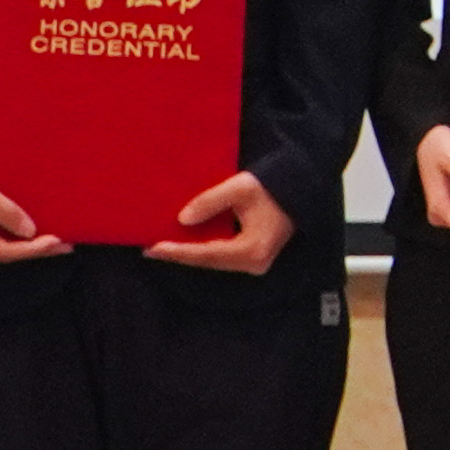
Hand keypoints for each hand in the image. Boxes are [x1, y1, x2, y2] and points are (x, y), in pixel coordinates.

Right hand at [0, 168, 65, 264]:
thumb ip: (4, 210)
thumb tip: (29, 230)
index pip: (6, 251)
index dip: (33, 248)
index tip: (56, 241)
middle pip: (6, 255)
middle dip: (36, 250)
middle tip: (65, 245)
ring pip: (3, 252)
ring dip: (29, 247)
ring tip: (57, 243)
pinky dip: (17, 242)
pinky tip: (35, 238)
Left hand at [150, 171, 295, 273]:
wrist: (299, 190)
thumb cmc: (272, 186)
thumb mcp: (240, 188)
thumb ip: (210, 202)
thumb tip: (182, 219)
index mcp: (252, 250)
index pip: (207, 254)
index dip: (179, 252)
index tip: (154, 248)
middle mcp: (253, 263)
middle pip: (209, 262)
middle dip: (179, 255)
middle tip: (150, 250)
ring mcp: (254, 263)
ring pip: (214, 261)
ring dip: (188, 253)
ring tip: (161, 247)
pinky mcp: (252, 257)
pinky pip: (222, 256)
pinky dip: (202, 250)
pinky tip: (184, 244)